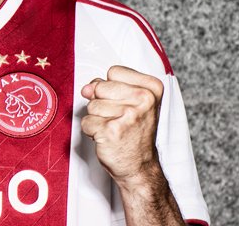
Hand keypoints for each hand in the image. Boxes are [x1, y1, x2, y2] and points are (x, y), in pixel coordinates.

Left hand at [80, 65, 163, 188]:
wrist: (139, 166)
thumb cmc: (134, 133)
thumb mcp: (130, 102)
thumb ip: (107, 87)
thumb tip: (86, 88)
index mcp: (151, 88)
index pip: (114, 72)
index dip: (112, 88)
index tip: (124, 103)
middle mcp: (144, 99)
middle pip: (100, 87)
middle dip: (102, 103)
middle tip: (118, 119)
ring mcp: (128, 115)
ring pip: (91, 105)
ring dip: (97, 118)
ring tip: (114, 128)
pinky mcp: (112, 130)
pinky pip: (87, 122)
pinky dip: (92, 131)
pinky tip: (107, 137)